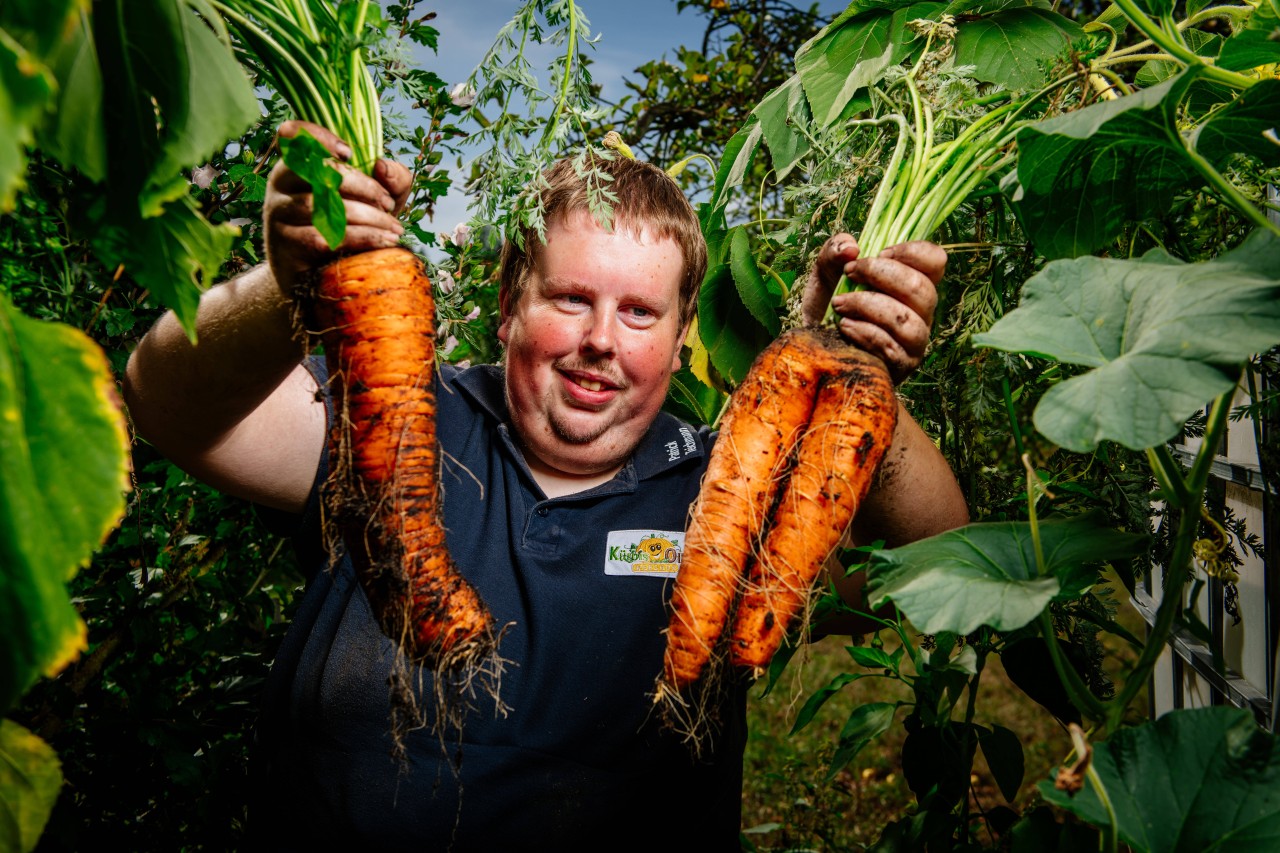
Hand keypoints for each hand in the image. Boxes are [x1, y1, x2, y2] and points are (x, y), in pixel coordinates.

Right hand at [263, 120, 411, 295]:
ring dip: (369, 217)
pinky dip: (361, 238)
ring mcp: (277, 213)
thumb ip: (391, 178)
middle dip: (364, 187)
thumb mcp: (376, 200)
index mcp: (298, 163)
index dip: (317, 136)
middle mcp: (280, 183)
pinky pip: (323, 237)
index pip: (292, 135)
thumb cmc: (350, 227)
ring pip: (325, 206)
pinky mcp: (283, 245)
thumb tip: (383, 166)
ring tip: (394, 229)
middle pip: (319, 171)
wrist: (322, 276)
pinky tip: (384, 242)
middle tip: (388, 204)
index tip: (349, 153)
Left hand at [801, 234, 945, 383]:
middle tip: (850, 272)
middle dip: (880, 274)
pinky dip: (863, 332)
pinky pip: (889, 345)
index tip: (881, 251)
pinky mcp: (900, 364)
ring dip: (867, 305)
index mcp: (914, 284)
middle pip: (921, 288)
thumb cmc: (830, 308)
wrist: (816, 349)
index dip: (913, 252)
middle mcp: (922, 312)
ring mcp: (915, 341)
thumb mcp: (826, 274)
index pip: (936, 261)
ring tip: (839, 304)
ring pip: (906, 319)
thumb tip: (851, 246)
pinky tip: (844, 326)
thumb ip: (834, 251)